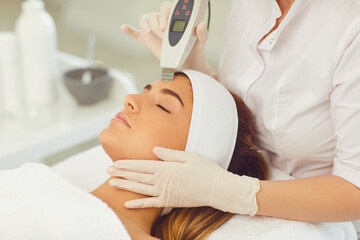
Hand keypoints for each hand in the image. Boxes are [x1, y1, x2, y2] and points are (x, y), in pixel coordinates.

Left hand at [107, 147, 259, 215]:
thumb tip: (154, 149)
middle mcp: (162, 181)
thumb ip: (170, 154)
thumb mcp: (189, 156)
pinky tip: (127, 203)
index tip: (115, 162)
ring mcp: (165, 192)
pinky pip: (150, 203)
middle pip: (137, 176)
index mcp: (166, 168)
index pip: (141, 165)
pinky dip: (138, 204)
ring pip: (140, 189)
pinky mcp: (169, 201)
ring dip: (125, 186)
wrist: (218, 189)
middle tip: (107, 171)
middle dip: (122, 173)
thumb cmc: (205, 169)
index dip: (127, 164)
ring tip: (112, 183)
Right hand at [121, 1, 215, 76]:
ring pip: (146, 20)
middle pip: (154, 14)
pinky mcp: (149, 41)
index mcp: (176, 21)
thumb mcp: (200, 44)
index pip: (167, 9)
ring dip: (147, 24)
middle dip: (156, 20)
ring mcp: (155, 32)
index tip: (167, 24)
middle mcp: (164, 23)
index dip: (165, 13)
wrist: (189, 67)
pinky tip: (124, 27)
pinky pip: (137, 34)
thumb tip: (201, 25)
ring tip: (152, 33)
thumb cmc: (195, 53)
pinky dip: (130, 31)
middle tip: (162, 31)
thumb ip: (203, 35)